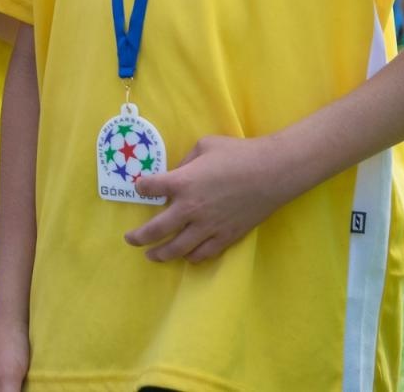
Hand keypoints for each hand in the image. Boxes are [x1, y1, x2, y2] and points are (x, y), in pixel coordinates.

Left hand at [124, 134, 292, 262]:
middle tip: (130, 239)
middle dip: (139, 237)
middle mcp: (190, 208)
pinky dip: (191, 257)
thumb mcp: (204, 145)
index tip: (140, 188)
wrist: (273, 173)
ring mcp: (208, 226)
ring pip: (178, 248)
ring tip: (152, 255)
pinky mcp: (226, 236)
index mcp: (182, 182)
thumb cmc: (238, 154)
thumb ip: (186, 161)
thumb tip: (178, 172)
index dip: (141, 188)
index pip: (149, 189)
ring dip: (161, 253)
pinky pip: (204, 253)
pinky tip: (186, 257)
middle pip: (156, 229)